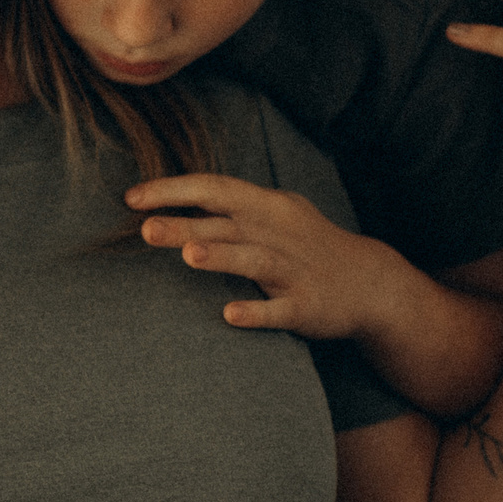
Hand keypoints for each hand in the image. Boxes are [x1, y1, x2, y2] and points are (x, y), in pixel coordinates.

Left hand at [125, 172, 411, 338]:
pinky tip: (229, 314)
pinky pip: (279, 309)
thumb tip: (165, 201)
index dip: (173, 191)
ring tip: (189, 256)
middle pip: (226, 224)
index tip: (132, 198)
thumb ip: (225, 208)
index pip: (213, 188)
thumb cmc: (305, 244)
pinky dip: (256, 311)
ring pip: (254, 260)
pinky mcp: (307, 306)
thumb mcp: (272, 213)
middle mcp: (277, 233)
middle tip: (145, 228)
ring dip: (222, 257)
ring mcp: (293, 270)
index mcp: (265, 206)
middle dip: (185, 224)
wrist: (370, 283)